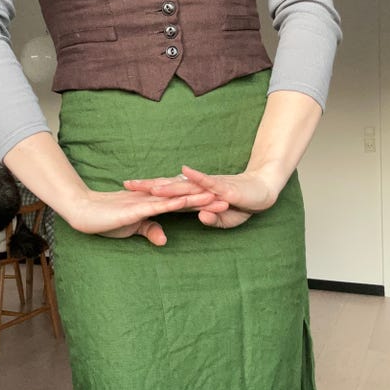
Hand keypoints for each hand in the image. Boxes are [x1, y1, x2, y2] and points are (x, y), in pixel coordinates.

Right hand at [68, 184, 224, 245]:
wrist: (82, 211)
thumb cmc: (105, 220)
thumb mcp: (133, 228)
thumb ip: (149, 230)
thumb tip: (164, 238)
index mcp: (154, 204)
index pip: (183, 204)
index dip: (202, 204)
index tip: (222, 203)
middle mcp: (153, 200)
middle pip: (185, 198)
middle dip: (208, 198)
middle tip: (231, 197)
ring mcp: (145, 202)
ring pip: (176, 199)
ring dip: (196, 199)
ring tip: (218, 196)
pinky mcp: (135, 208)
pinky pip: (157, 206)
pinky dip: (172, 204)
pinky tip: (186, 201)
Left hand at [124, 164, 278, 228]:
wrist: (263, 191)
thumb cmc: (241, 204)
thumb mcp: (225, 218)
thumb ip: (212, 218)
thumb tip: (201, 216)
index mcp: (195, 197)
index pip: (167, 195)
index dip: (149, 194)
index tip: (128, 194)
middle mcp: (199, 189)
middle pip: (170, 186)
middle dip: (148, 186)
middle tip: (126, 184)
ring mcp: (211, 186)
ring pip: (186, 185)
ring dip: (168, 185)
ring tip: (150, 186)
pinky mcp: (224, 185)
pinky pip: (208, 181)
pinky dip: (197, 176)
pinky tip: (185, 171)